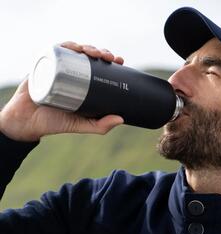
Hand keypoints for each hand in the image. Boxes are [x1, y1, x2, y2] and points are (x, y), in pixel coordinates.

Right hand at [0, 41, 124, 141]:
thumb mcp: (81, 125)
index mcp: (84, 84)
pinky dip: (66, 46)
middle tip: (108, 57)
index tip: (119, 61)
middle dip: (101, 52)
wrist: (27, 122)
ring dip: (86, 47)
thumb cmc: (55, 123)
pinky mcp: (44, 65)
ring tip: (93, 52)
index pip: (100, 68)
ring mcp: (58, 68)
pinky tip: (74, 47)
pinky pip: (55, 50)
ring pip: (75, 51)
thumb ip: (100, 126)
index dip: (110, 61)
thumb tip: (121, 119)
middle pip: (89, 56)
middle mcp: (72, 73)